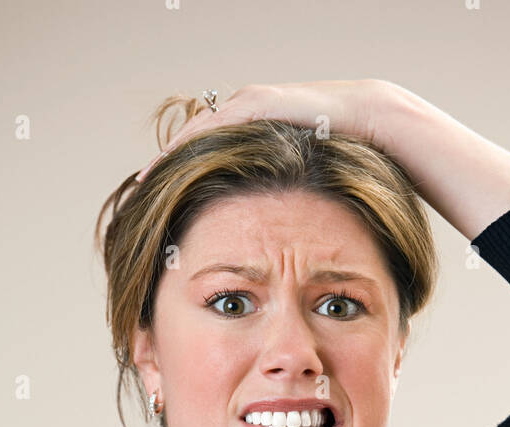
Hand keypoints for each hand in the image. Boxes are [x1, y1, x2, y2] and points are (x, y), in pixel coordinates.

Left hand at [135, 79, 396, 183]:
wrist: (371, 123)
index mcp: (253, 133)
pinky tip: (168, 167)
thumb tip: (277, 240)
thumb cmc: (347, 157)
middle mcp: (244, 113)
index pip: (207, 157)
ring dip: (168, 160)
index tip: (160, 206)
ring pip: (194, 135)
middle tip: (139, 197)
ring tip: (144, 185)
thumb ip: (285, 201)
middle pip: (193, 145)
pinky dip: (186, 148)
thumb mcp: (305, 184)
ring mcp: (247, 104)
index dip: (182, 181)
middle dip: (166, 170)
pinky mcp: (253, 103)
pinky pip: (209, 129)